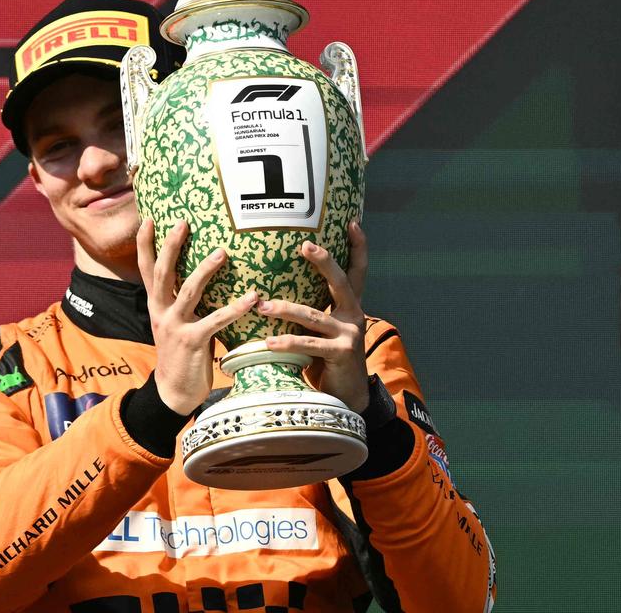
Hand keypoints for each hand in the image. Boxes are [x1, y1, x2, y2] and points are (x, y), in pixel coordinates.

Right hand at [137, 219, 257, 414]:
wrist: (173, 393)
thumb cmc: (183, 354)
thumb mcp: (177, 323)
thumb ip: (185, 302)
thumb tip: (204, 276)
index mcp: (157, 306)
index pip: (146, 269)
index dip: (145, 244)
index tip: (148, 218)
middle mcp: (161, 312)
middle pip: (163, 273)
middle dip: (172, 246)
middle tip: (183, 223)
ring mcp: (175, 327)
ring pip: (188, 291)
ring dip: (206, 270)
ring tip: (222, 252)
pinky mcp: (192, 342)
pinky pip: (215, 320)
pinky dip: (235, 307)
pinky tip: (252, 297)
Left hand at [258, 220, 368, 412]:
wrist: (349, 399)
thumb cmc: (328, 362)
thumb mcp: (324, 333)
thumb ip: (313, 313)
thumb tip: (278, 293)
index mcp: (351, 308)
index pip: (357, 271)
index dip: (358, 247)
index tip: (352, 222)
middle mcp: (354, 316)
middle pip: (341, 282)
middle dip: (323, 262)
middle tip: (304, 246)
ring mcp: (349, 335)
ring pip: (315, 315)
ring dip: (286, 309)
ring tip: (262, 306)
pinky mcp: (341, 354)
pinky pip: (309, 344)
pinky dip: (287, 342)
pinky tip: (268, 342)